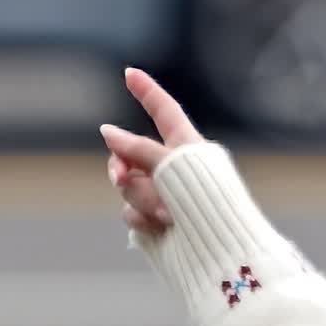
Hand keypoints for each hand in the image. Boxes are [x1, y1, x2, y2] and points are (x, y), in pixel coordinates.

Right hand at [99, 66, 203, 233]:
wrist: (218, 253)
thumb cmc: (207, 204)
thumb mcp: (172, 167)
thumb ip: (138, 148)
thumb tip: (107, 133)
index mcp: (189, 148)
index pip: (164, 112)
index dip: (147, 92)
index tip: (130, 73)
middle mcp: (175, 170)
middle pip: (131, 153)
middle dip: (122, 163)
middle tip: (120, 175)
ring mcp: (164, 197)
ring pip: (128, 186)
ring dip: (141, 198)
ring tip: (168, 214)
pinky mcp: (155, 223)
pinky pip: (130, 213)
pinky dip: (142, 220)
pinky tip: (161, 229)